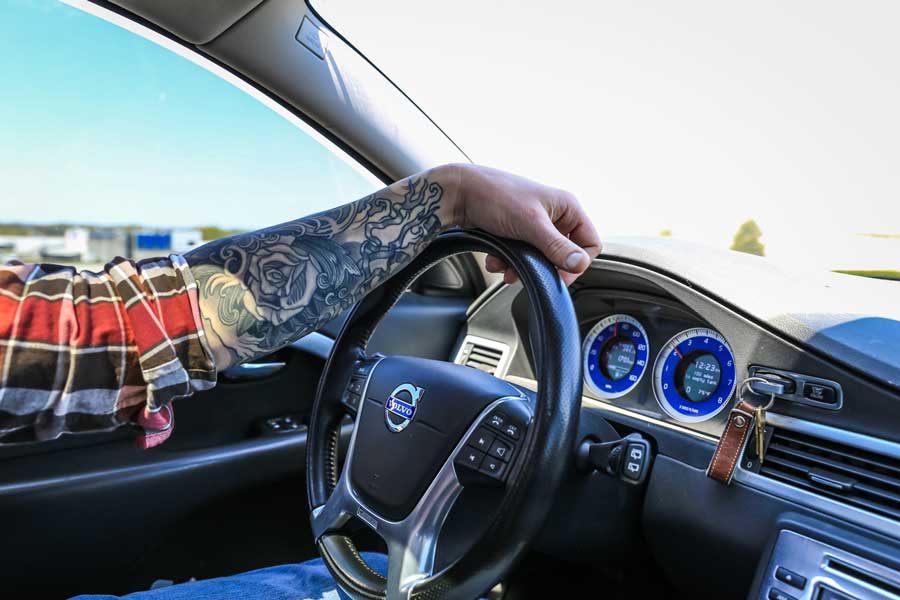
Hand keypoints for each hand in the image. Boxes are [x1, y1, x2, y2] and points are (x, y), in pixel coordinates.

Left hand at [445, 164, 601, 285]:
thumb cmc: (495, 196)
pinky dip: (509, 262)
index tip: (559, 275)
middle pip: (562, 255)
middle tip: (528, 272)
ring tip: (505, 266)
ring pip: (540, 259)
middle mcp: (554, 215)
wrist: (459, 194)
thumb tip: (579, 264)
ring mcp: (535, 225)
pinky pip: (522, 256)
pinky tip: (496, 260)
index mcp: (566, 207)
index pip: (590, 243)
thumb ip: (556, 246)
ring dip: (522, 267)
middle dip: (543, 267)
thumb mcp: (530, 225)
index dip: (577, 262)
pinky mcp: (517, 233)